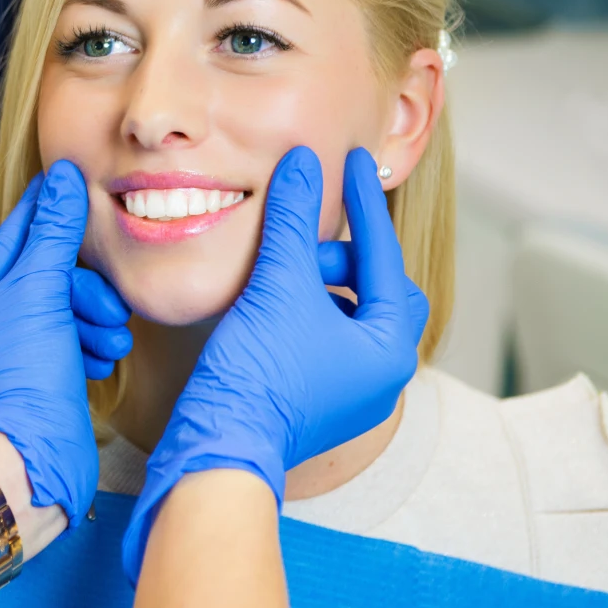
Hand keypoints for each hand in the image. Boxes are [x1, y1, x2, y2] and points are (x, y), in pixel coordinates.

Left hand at [0, 160, 131, 525]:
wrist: (34, 462)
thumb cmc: (22, 378)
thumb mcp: (40, 291)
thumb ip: (54, 233)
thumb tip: (63, 179)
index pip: (5, 249)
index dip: (42, 219)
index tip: (65, 186)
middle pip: (36, 285)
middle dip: (78, 293)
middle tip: (105, 303)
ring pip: (55, 318)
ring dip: (89, 322)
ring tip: (111, 338)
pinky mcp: (28, 392)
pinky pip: (61, 350)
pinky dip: (85, 348)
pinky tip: (103, 357)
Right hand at [121, 146, 428, 581]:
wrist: (219, 444)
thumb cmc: (257, 373)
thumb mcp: (278, 282)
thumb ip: (292, 218)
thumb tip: (303, 163)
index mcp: (388, 348)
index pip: (383, 257)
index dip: (365, 205)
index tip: (353, 165)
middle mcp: (381, 376)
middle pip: (375, 291)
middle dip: (342, 258)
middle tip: (304, 240)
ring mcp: (350, 394)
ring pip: (348, 317)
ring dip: (319, 285)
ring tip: (281, 271)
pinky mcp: (316, 403)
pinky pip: (324, 340)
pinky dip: (304, 311)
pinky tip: (270, 301)